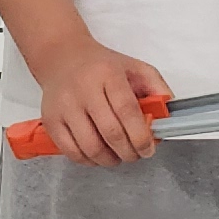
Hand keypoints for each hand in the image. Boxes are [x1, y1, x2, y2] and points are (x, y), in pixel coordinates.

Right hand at [28, 36, 168, 165]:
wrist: (62, 58)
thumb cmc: (101, 66)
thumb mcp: (134, 67)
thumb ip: (156, 88)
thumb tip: (168, 116)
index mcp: (108, 75)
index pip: (127, 111)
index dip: (141, 136)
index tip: (148, 148)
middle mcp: (84, 89)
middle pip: (110, 133)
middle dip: (129, 152)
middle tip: (136, 154)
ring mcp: (64, 106)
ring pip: (90, 147)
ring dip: (110, 159)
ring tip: (118, 156)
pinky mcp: (50, 120)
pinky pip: (71, 152)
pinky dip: (88, 161)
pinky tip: (98, 155)